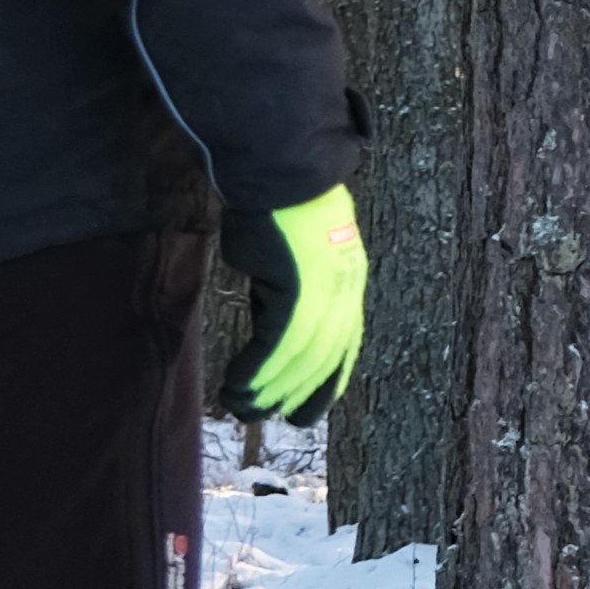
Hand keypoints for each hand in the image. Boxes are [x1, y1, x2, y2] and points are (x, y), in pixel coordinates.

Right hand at [235, 186, 364, 422]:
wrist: (280, 172)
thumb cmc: (279, 209)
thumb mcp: (293, 259)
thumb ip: (290, 293)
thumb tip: (271, 324)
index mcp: (349, 284)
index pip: (343, 346)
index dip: (327, 382)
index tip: (306, 410)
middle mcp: (345, 291)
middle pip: (324, 357)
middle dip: (296, 394)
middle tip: (266, 416)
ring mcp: (327, 289)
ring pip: (302, 355)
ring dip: (271, 386)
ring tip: (243, 406)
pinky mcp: (300, 287)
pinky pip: (281, 341)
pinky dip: (260, 367)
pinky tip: (240, 384)